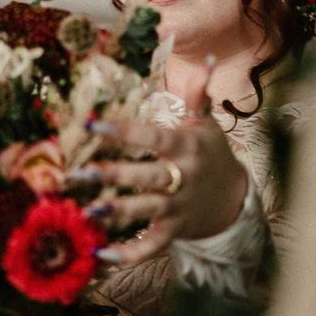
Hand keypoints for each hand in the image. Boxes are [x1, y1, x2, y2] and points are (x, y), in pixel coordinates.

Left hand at [82, 65, 246, 265]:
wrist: (235, 199)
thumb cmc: (212, 155)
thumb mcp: (206, 125)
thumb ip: (198, 95)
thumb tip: (208, 59)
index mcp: (187, 148)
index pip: (153, 137)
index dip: (124, 131)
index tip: (92, 125)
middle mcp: (182, 177)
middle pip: (146, 177)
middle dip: (114, 175)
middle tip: (80, 173)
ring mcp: (178, 207)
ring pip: (146, 210)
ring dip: (117, 211)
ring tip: (87, 211)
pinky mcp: (174, 230)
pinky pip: (151, 246)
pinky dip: (128, 255)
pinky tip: (100, 256)